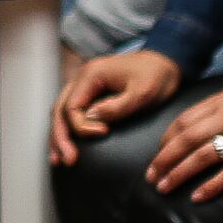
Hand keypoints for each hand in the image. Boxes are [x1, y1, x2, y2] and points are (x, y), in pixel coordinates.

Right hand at [51, 48, 183, 161]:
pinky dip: (66, 130)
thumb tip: (91, 118)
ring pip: (60, 113)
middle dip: (61, 137)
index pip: (72, 106)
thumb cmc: (156, 75)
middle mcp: (82, 78)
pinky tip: (65, 146)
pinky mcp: (89, 93)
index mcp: (92, 74)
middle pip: (59, 110)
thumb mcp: (143, 93)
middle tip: (67, 160)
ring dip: (58, 136)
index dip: (82, 126)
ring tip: (59, 159)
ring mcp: (84, 85)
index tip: (103, 133)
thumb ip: (117, 106)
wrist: (164, 63)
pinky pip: (70, 112)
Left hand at [146, 81, 222, 198]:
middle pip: (186, 141)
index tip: (157, 154)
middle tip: (151, 176)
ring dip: (179, 174)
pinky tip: (197, 197)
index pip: (183, 121)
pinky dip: (212, 186)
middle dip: (164, 160)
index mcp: (221, 103)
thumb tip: (186, 126)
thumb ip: (213, 107)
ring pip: (202, 158)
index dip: (166, 140)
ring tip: (164, 187)